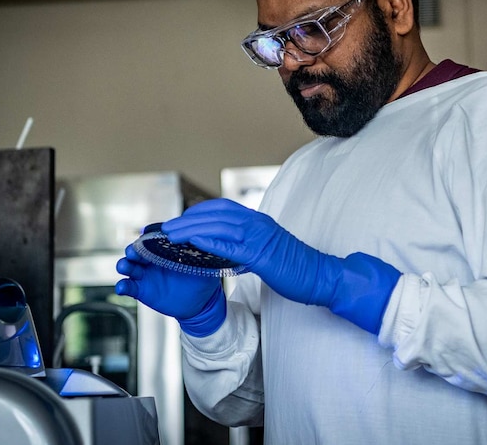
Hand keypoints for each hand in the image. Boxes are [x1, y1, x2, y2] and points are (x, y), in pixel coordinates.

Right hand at [115, 243, 225, 335]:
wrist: (200, 303)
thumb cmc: (202, 279)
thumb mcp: (205, 262)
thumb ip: (202, 251)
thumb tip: (204, 239)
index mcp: (166, 249)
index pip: (153, 239)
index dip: (148, 238)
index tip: (146, 237)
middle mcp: (153, 259)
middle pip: (137, 250)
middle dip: (133, 249)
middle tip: (134, 252)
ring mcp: (146, 274)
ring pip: (129, 266)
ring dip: (124, 264)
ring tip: (125, 266)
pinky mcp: (142, 290)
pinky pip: (128, 286)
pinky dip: (122, 286)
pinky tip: (123, 287)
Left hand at [161, 198, 400, 333]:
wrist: (321, 276)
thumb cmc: (295, 269)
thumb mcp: (266, 253)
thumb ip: (246, 247)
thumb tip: (226, 251)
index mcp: (258, 222)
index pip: (222, 209)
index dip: (198, 213)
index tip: (179, 222)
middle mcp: (258, 222)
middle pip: (216, 213)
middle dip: (188, 218)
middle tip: (166, 227)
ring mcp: (260, 236)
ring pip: (219, 225)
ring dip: (191, 228)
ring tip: (170, 234)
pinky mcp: (262, 253)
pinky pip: (231, 245)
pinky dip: (210, 241)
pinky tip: (194, 242)